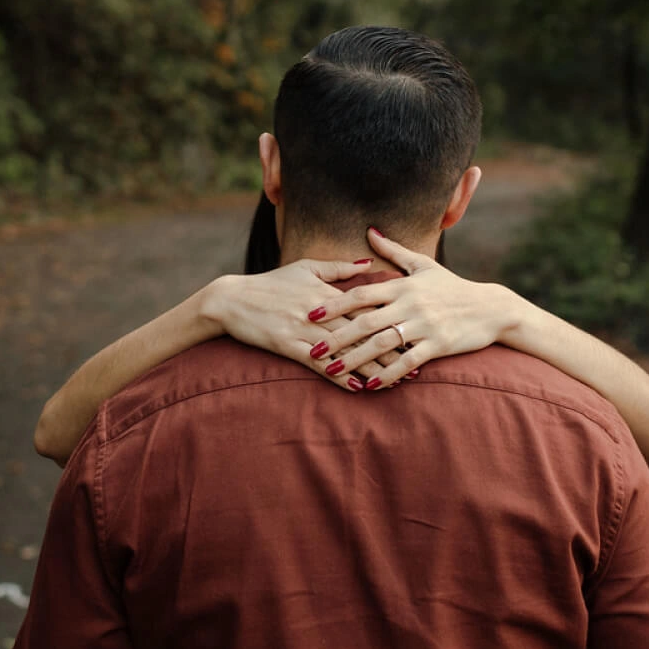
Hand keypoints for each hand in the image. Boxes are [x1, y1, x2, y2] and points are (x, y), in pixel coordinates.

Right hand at [199, 260, 397, 390]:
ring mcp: (303, 329)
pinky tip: (357, 387)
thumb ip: (339, 268)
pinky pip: (318, 364)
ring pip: (345, 350)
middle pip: (362, 331)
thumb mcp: (305, 268)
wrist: (231, 299)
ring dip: (371, 367)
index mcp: (326, 291)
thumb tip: (369, 261)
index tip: (416, 329)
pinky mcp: (288, 345)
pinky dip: (339, 376)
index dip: (393, 319)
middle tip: (417, 361)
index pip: (367, 307)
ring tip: (394, 380)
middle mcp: (319, 311)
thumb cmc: (270, 283)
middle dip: (391, 347)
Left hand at [302, 228, 523, 388]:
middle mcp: (410, 305)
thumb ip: (393, 251)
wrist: (490, 308)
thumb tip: (370, 231)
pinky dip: (387, 373)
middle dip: (337, 337)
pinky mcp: (438, 345)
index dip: (335, 304)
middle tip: (312, 350)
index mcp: (403, 286)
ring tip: (333, 371)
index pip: (362, 293)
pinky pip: (407, 361)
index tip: (310, 313)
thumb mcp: (423, 265)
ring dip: (355, 359)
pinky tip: (369, 385)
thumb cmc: (452, 287)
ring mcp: (424, 325)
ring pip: (382, 344)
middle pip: (366, 322)